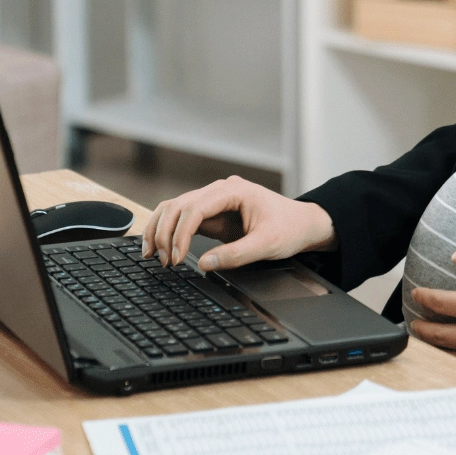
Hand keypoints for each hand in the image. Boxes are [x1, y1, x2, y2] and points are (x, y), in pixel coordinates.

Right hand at [142, 175, 336, 270]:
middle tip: (162, 261)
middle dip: (164, 233)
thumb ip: (236, 254)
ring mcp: (213, 200)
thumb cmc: (289, 228)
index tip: (175, 258)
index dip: (180, 233)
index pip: (195, 207)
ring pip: (174, 208)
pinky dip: (168, 231)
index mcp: (233, 191)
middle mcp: (220, 190)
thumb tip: (205, 264)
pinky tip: (161, 248)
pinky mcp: (211, 212)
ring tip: (152, 255)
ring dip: (160, 229)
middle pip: (178, 205)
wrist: (302, 223)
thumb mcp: (267, 245)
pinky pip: (182, 217)